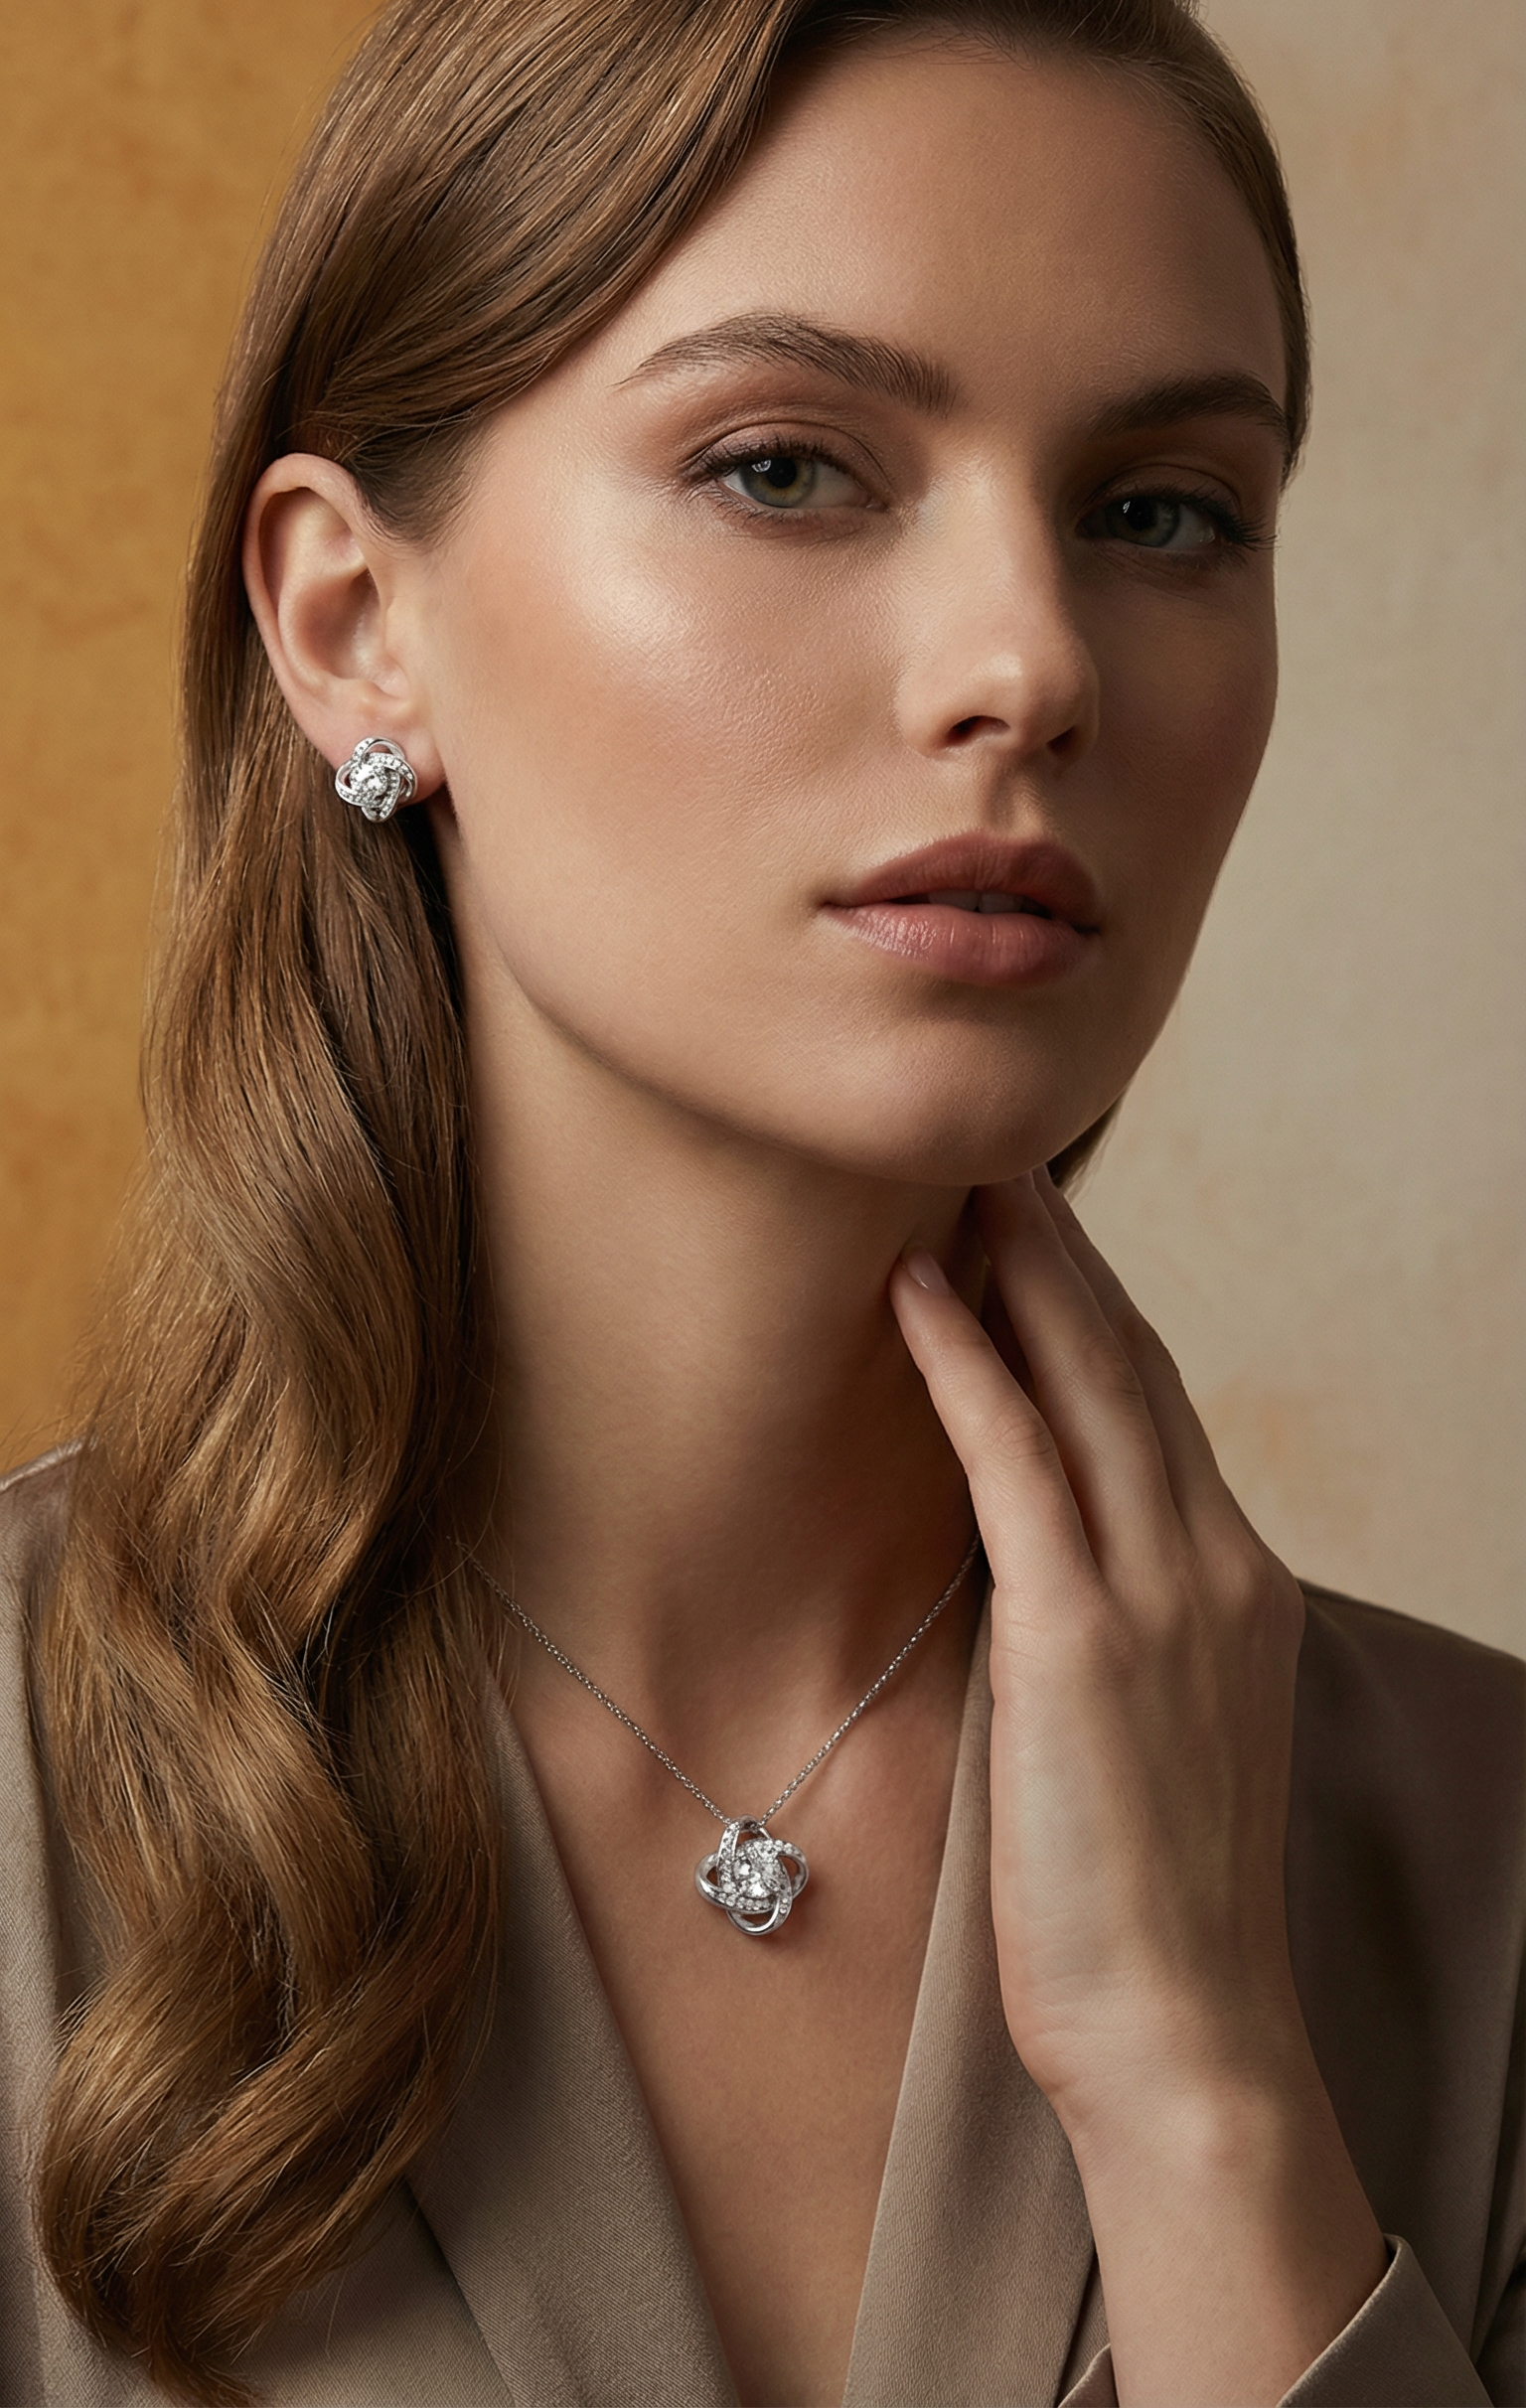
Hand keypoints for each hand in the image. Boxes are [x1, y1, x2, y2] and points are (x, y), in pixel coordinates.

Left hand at [891, 1173, 1385, 2406]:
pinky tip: (923, 1294)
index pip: (1157, 1406)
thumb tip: (1029, 1564)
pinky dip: (972, 1366)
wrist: (1189, 2041)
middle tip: (993, 1150)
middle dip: (1062, 1250)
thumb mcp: (1145, 1734)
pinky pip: (1022, 1466)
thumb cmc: (1146, 1906)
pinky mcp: (1087, 1643)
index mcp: (1234, 1586)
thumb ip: (1102, 1627)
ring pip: (1089, 1385)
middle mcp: (1216, 1566)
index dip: (1093, 1304)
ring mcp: (1163, 1598)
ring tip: (957, 1177)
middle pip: (1132, 1365)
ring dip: (1019, 1269)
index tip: (1033, 1223)